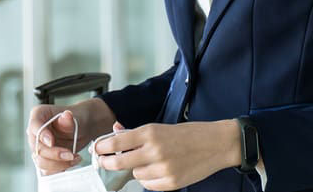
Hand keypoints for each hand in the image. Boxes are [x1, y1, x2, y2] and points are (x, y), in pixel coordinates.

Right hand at [26, 98, 115, 174]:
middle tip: (70, 154)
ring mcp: (39, 147)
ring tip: (74, 158)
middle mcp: (35, 132)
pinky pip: (47, 170)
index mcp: (38, 115)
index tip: (51, 142)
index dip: (41, 136)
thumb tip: (66, 115)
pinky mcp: (46, 159)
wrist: (83, 128)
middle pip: (37, 148)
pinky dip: (59, 169)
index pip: (34, 127)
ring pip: (41, 162)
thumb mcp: (75, 116)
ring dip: (58, 164)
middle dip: (54, 154)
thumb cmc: (76, 118)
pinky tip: (71, 162)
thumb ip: (68, 119)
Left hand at [92, 119, 241, 190]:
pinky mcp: (171, 182)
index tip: (97, 149)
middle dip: (107, 163)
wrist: (216, 144)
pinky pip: (148, 185)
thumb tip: (115, 130)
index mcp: (150, 132)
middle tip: (103, 162)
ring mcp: (163, 168)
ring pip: (135, 175)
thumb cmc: (187, 134)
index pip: (116, 142)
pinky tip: (157, 170)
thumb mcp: (159, 127)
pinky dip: (148, 179)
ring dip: (135, 170)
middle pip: (119, 162)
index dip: (102, 147)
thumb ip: (136, 132)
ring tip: (146, 162)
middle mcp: (155, 150)